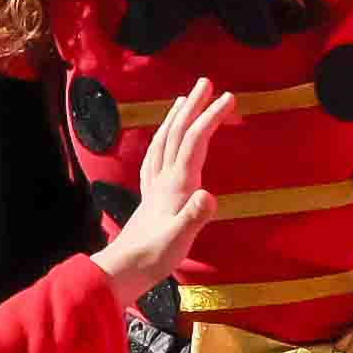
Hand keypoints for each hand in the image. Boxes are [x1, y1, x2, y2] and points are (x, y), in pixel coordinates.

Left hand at [85, 81, 242, 298]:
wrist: (124, 270)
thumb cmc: (154, 256)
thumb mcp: (179, 239)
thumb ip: (194, 216)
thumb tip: (210, 195)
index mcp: (175, 184)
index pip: (195, 141)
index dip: (211, 116)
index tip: (228, 96)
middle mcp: (163, 179)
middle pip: (177, 133)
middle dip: (192, 105)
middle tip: (206, 82)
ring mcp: (154, 186)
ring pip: (163, 141)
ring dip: (175, 117)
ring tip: (183, 100)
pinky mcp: (150, 197)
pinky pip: (155, 157)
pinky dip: (162, 140)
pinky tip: (162, 141)